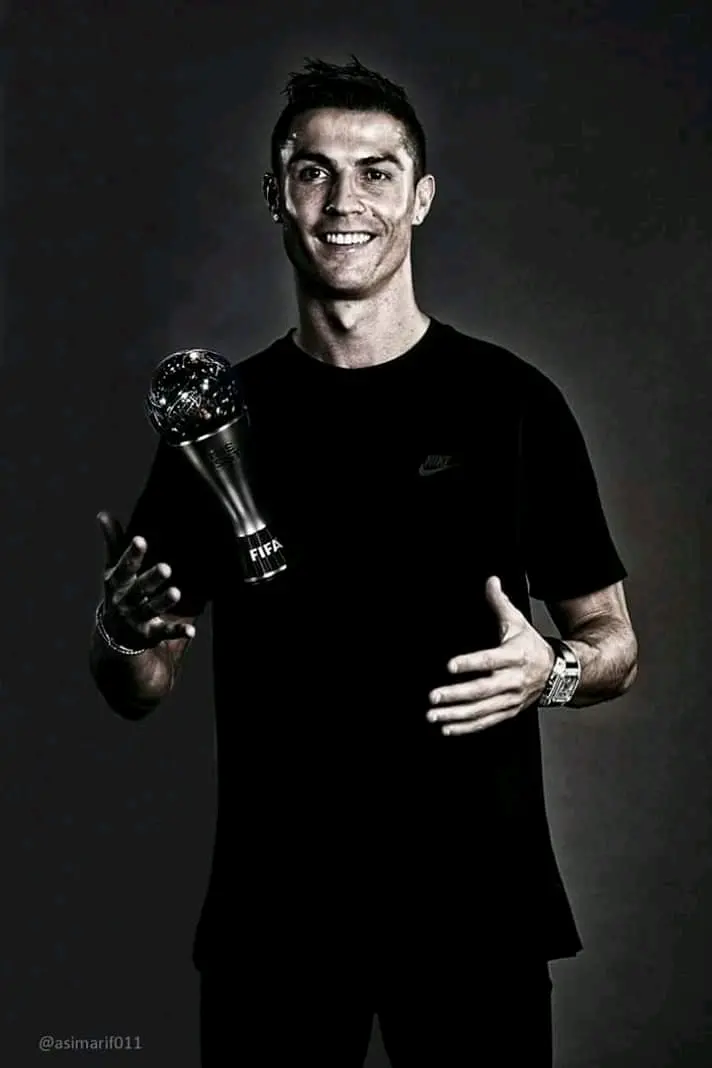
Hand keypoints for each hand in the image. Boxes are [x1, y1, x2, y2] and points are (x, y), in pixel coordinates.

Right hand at [97, 511, 195, 649]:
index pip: (124, 567)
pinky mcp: (149, 635)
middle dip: (152, 579)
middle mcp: (125, 601)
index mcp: (117, 583)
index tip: (140, 540)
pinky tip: (192, 630)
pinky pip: (164, 633)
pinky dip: (177, 631)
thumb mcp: (114, 570)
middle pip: (139, 588)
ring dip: (163, 602)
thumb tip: (103, 514)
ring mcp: (137, 619)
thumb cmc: (118, 593)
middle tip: (166, 567)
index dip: (132, 554)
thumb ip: (113, 543)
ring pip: (150, 609)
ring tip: (176, 593)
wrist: (113, 636)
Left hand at [426, 576, 554, 735]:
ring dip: (456, 715)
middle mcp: (513, 680)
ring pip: (482, 710)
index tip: (450, 665)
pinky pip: (486, 722)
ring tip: (434, 715)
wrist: (559, 673)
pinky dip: (467, 727)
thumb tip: (491, 581)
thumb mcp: (517, 622)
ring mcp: (511, 699)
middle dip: (456, 695)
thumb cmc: (531, 645)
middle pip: (482, 690)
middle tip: (433, 696)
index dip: (471, 663)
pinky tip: (447, 727)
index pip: (490, 660)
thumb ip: (499, 602)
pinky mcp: (509, 711)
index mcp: (514, 656)